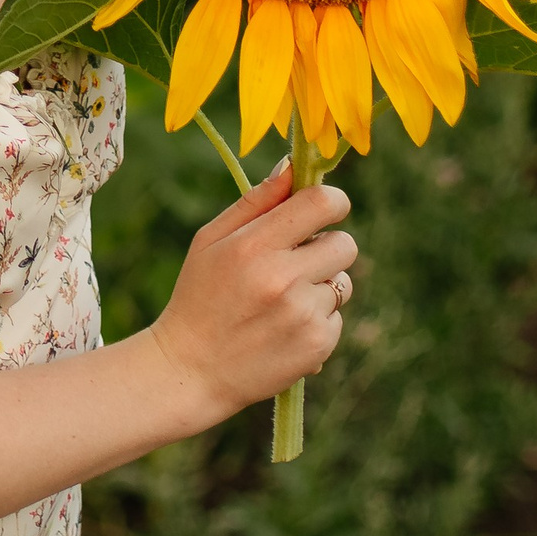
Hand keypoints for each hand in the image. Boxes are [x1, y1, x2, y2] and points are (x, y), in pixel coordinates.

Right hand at [146, 168, 355, 421]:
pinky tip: (282, 329)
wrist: (191, 370)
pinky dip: (316, 321)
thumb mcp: (210, 240)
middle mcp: (284, 278)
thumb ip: (255, 202)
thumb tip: (293, 166)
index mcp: (254, 245)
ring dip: (320, 287)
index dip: (331, 201)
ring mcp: (304, 315)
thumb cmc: (199, 296)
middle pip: (346, 244)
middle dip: (326, 248)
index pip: (322, 204)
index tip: (322, 210)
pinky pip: (337, 318)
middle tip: (294, 262)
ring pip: (343, 284)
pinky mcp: (318, 346)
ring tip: (280, 302)